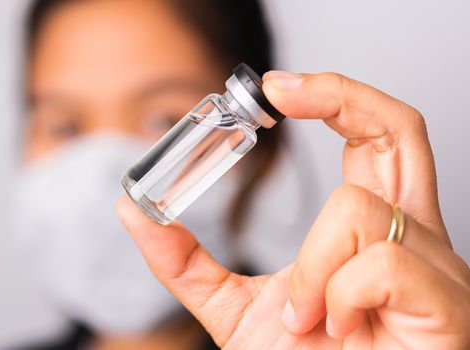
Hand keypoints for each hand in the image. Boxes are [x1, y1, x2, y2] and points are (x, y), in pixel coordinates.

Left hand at [116, 71, 469, 348]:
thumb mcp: (233, 309)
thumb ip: (185, 263)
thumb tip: (132, 212)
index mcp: (369, 230)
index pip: (373, 138)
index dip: (335, 98)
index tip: (275, 89)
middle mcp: (411, 235)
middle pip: (400, 130)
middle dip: (342, 96)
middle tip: (280, 93)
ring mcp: (436, 267)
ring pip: (356, 209)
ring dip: (311, 269)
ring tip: (307, 318)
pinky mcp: (447, 304)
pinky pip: (377, 263)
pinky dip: (335, 296)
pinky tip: (338, 329)